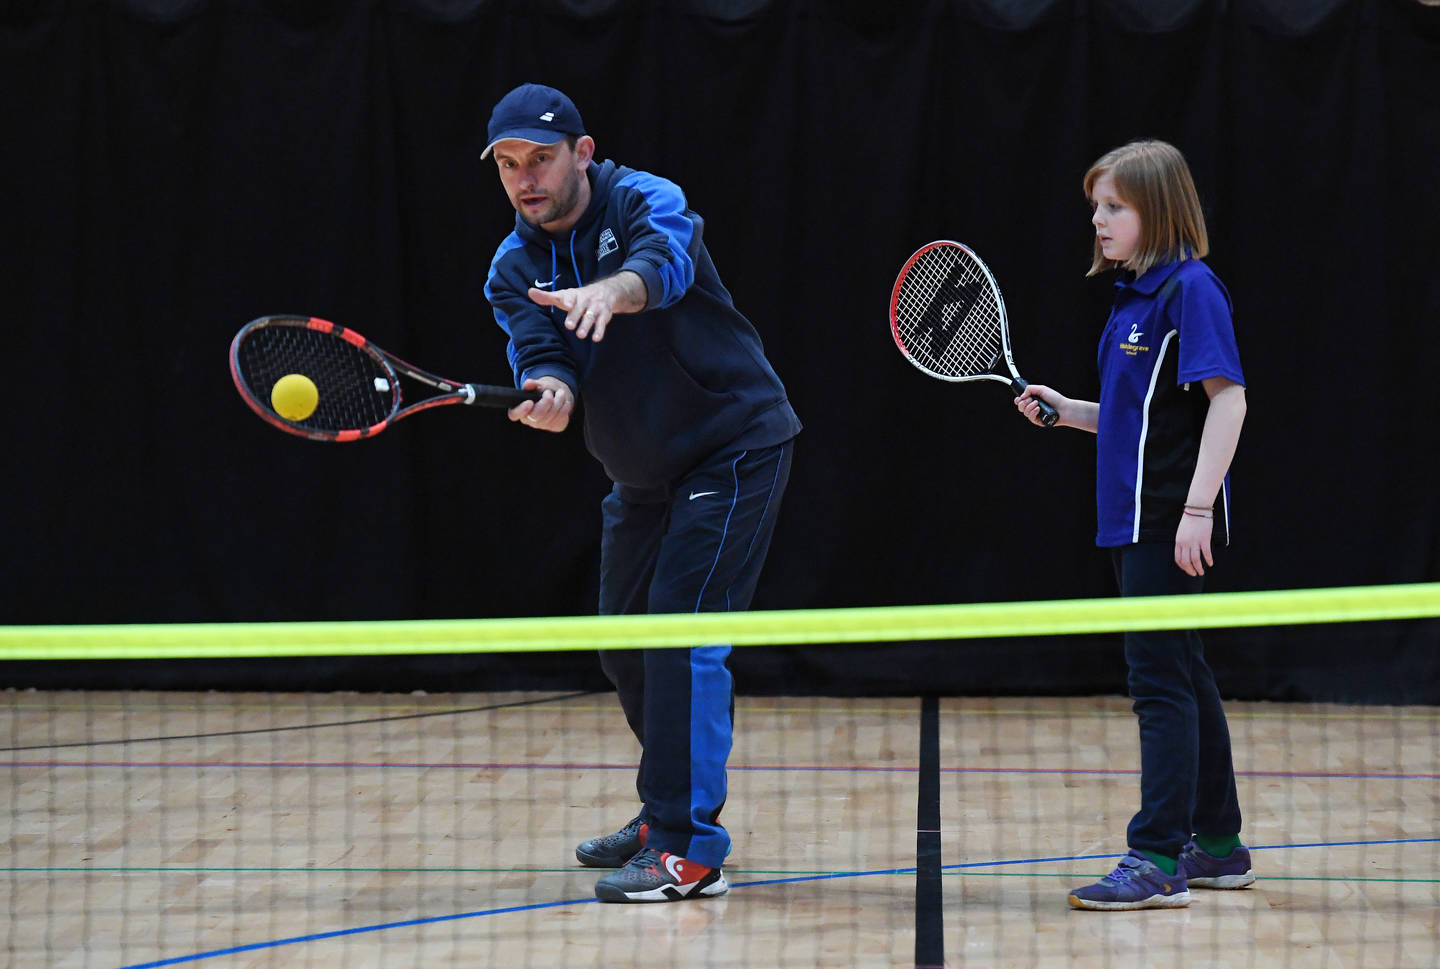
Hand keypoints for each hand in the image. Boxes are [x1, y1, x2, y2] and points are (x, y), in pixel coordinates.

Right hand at [508, 375, 573, 431]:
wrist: (555, 396)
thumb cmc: (542, 391)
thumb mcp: (536, 385)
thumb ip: (532, 384)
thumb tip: (528, 383)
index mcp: (520, 409)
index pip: (514, 414)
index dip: (521, 410)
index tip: (530, 402)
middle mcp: (529, 420)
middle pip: (537, 415)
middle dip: (546, 401)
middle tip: (549, 392)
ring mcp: (542, 425)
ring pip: (552, 416)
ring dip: (559, 401)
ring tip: (561, 392)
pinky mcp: (554, 427)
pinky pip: (561, 419)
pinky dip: (565, 408)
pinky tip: (564, 402)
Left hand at [528, 271, 645, 341]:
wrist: (604, 292)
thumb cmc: (577, 298)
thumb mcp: (563, 296)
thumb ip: (547, 297)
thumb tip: (530, 292)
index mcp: (573, 295)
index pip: (570, 297)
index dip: (568, 300)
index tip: (567, 304)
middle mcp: (585, 300)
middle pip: (580, 308)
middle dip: (575, 316)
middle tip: (569, 326)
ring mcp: (595, 307)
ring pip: (591, 316)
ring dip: (586, 325)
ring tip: (580, 335)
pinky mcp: (604, 315)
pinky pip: (602, 323)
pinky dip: (600, 331)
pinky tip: (596, 338)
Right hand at [1016, 384, 1059, 426]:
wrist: (1064, 408)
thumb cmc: (1055, 398)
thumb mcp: (1042, 389)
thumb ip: (1030, 388)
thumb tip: (1021, 395)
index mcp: (1033, 400)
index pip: (1020, 401)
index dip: (1018, 400)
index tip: (1020, 398)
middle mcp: (1033, 408)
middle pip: (1020, 407)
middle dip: (1024, 402)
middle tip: (1032, 399)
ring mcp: (1035, 415)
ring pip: (1024, 412)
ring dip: (1029, 406)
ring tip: (1038, 404)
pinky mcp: (1037, 421)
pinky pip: (1030, 417)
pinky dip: (1033, 412)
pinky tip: (1038, 409)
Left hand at [1174, 512, 1214, 576]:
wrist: (1197, 509)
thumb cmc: (1190, 520)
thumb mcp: (1181, 532)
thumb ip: (1182, 543)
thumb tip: (1186, 553)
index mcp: (1178, 542)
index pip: (1178, 559)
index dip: (1183, 567)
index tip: (1187, 570)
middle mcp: (1185, 543)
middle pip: (1186, 562)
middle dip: (1190, 570)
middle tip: (1195, 574)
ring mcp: (1194, 542)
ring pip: (1195, 560)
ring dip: (1199, 568)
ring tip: (1202, 572)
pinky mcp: (1204, 539)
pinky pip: (1206, 553)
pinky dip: (1208, 560)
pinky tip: (1210, 563)